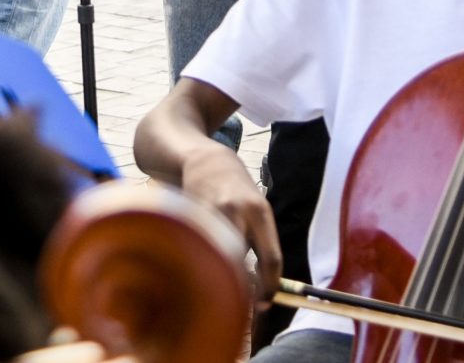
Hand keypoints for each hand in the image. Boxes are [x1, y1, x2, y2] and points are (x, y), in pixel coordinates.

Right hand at [181, 142, 282, 298]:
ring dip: (219, 269)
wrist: (206, 161)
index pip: (271, 259)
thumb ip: (261, 241)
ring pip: (218, 255)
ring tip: (219, 274)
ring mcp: (212, 212)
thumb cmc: (238, 191)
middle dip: (240, 285)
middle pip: (242, 262)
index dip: (269, 286)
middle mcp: (237, 211)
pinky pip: (200, 246)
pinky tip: (202, 254)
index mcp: (260, 212)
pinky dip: (202, 256)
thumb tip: (263, 283)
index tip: (266, 302)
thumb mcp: (258, 210)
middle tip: (240, 299)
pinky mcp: (192, 214)